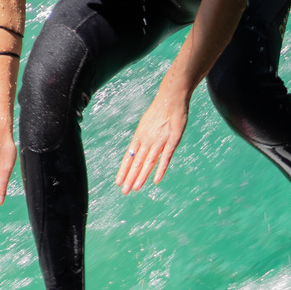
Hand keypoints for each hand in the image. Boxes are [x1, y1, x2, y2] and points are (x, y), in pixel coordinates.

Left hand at [116, 78, 190, 192]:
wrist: (171, 97)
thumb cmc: (160, 110)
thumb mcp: (146, 124)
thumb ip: (143, 138)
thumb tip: (137, 149)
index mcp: (139, 136)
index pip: (129, 156)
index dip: (123, 170)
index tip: (118, 182)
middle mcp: (146, 140)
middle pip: (137, 162)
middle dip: (130, 178)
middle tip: (124, 191)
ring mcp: (159, 141)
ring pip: (148, 162)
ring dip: (141, 177)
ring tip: (135, 188)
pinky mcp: (172, 141)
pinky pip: (165, 158)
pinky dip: (160, 170)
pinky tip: (156, 180)